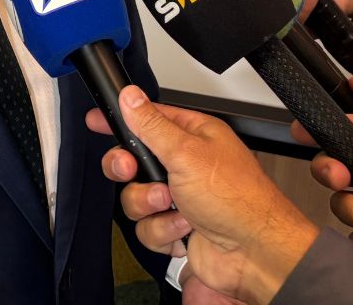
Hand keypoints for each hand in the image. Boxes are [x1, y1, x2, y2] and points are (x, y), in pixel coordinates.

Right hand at [88, 86, 318, 304]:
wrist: (255, 254)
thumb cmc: (238, 199)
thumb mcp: (187, 153)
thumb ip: (152, 125)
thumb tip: (131, 97)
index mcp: (193, 137)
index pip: (147, 120)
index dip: (121, 121)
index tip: (97, 121)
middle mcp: (185, 165)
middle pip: (133, 161)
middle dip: (130, 171)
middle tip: (132, 171)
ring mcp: (180, 198)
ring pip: (136, 197)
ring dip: (151, 205)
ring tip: (174, 205)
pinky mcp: (177, 227)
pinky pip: (147, 227)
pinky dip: (163, 230)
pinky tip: (184, 228)